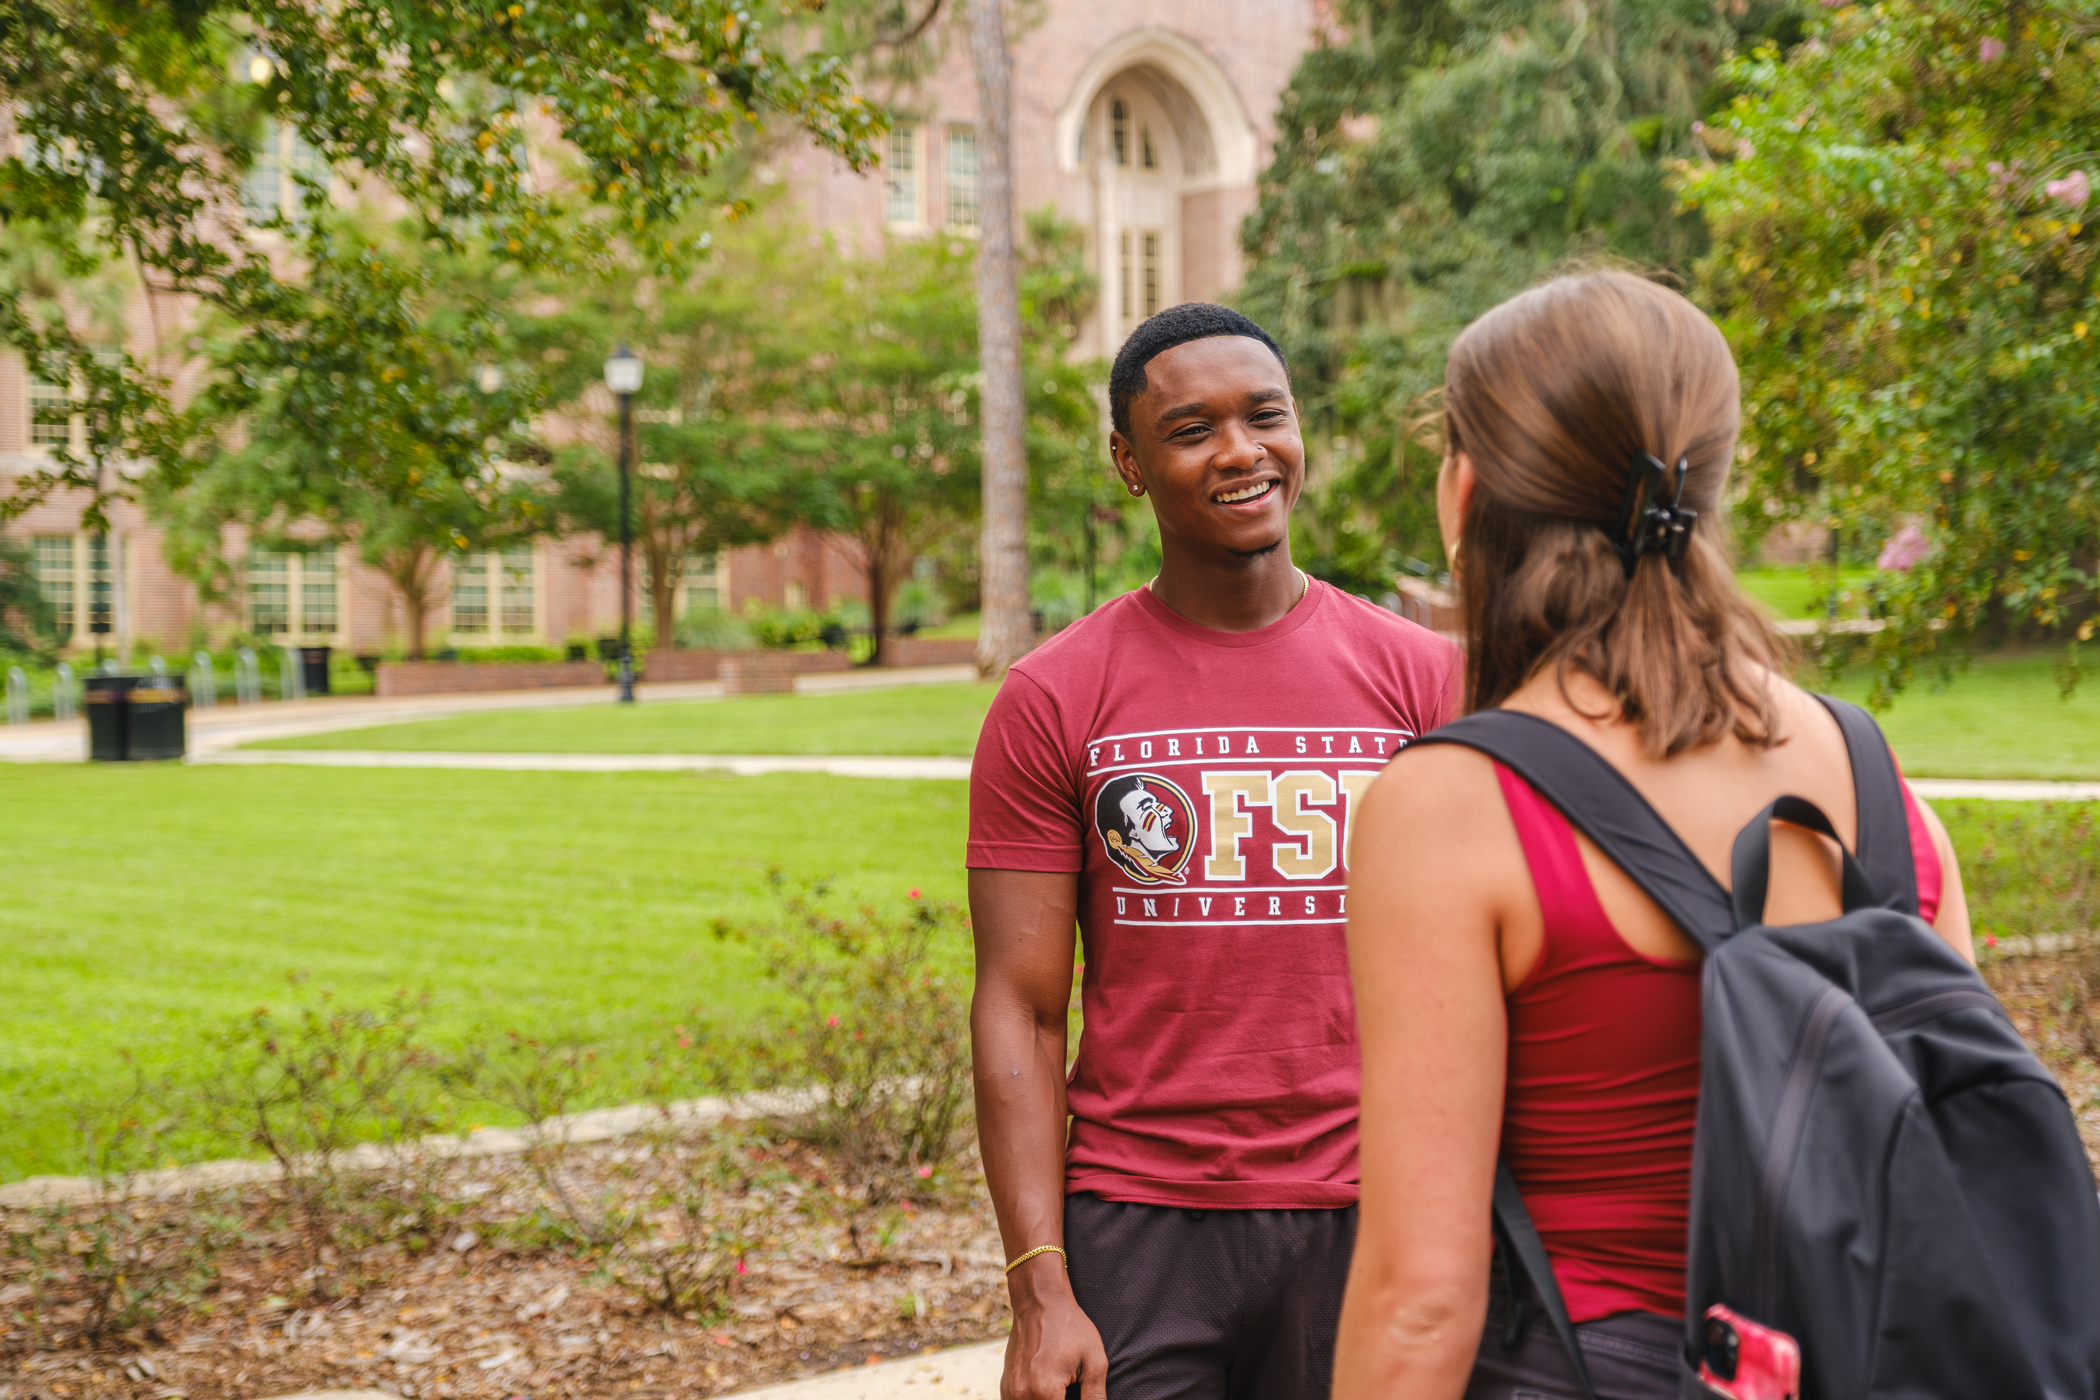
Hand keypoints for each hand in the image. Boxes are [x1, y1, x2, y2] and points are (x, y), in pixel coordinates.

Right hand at [1002, 1257, 1107, 1399]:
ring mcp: (1011, 1391)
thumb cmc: (1070, 1327)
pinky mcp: (1006, 1387)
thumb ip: (1095, 1396)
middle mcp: (1022, 1394)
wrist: (1040, 1301)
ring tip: (1061, 1390)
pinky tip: (1045, 1393)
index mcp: (1045, 1391)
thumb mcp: (1094, 1361)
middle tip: (1070, 1389)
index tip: (1077, 1394)